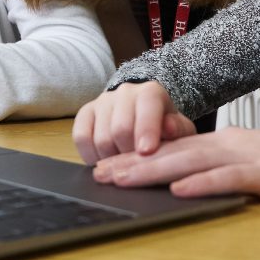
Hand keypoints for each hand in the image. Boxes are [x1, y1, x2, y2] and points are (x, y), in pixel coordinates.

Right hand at [72, 81, 196, 164]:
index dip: (146, 130)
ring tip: (124, 165)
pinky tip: (105, 162)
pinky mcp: (85, 113)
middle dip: (129, 154)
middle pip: (120, 129)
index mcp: (150, 92)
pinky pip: (80, 137)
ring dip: (112, 160)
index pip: (147, 107)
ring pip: (100, 138)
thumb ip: (178, 130)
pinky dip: (91, 156)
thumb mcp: (179, 130)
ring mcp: (102, 101)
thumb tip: (169, 128)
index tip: (146, 152)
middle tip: (137, 167)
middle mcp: (124, 92)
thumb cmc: (164, 128)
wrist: (143, 117)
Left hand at [92, 127, 259, 211]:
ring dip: (153, 170)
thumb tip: (196, 184)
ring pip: (192, 161)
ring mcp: (250, 157)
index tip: (107, 168)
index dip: (139, 159)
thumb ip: (229, 173)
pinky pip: (231, 178)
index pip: (175, 150)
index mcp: (228, 143)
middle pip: (173, 153)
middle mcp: (232, 144)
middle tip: (98, 175)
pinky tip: (179, 189)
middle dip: (133, 164)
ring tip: (122, 179)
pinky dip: (204, 183)